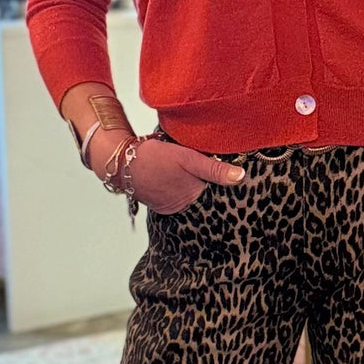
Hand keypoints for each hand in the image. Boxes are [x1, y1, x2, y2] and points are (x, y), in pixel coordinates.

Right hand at [88, 133, 244, 213]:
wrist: (122, 162)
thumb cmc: (154, 157)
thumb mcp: (188, 158)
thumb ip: (215, 170)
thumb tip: (241, 177)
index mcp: (194, 196)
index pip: (216, 189)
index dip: (218, 178)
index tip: (221, 167)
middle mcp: (184, 206)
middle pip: (202, 193)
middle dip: (203, 182)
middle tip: (195, 166)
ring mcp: (172, 207)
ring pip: (189, 194)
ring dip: (190, 185)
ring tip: (181, 171)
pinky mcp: (161, 204)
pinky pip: (176, 196)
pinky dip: (177, 188)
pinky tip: (173, 177)